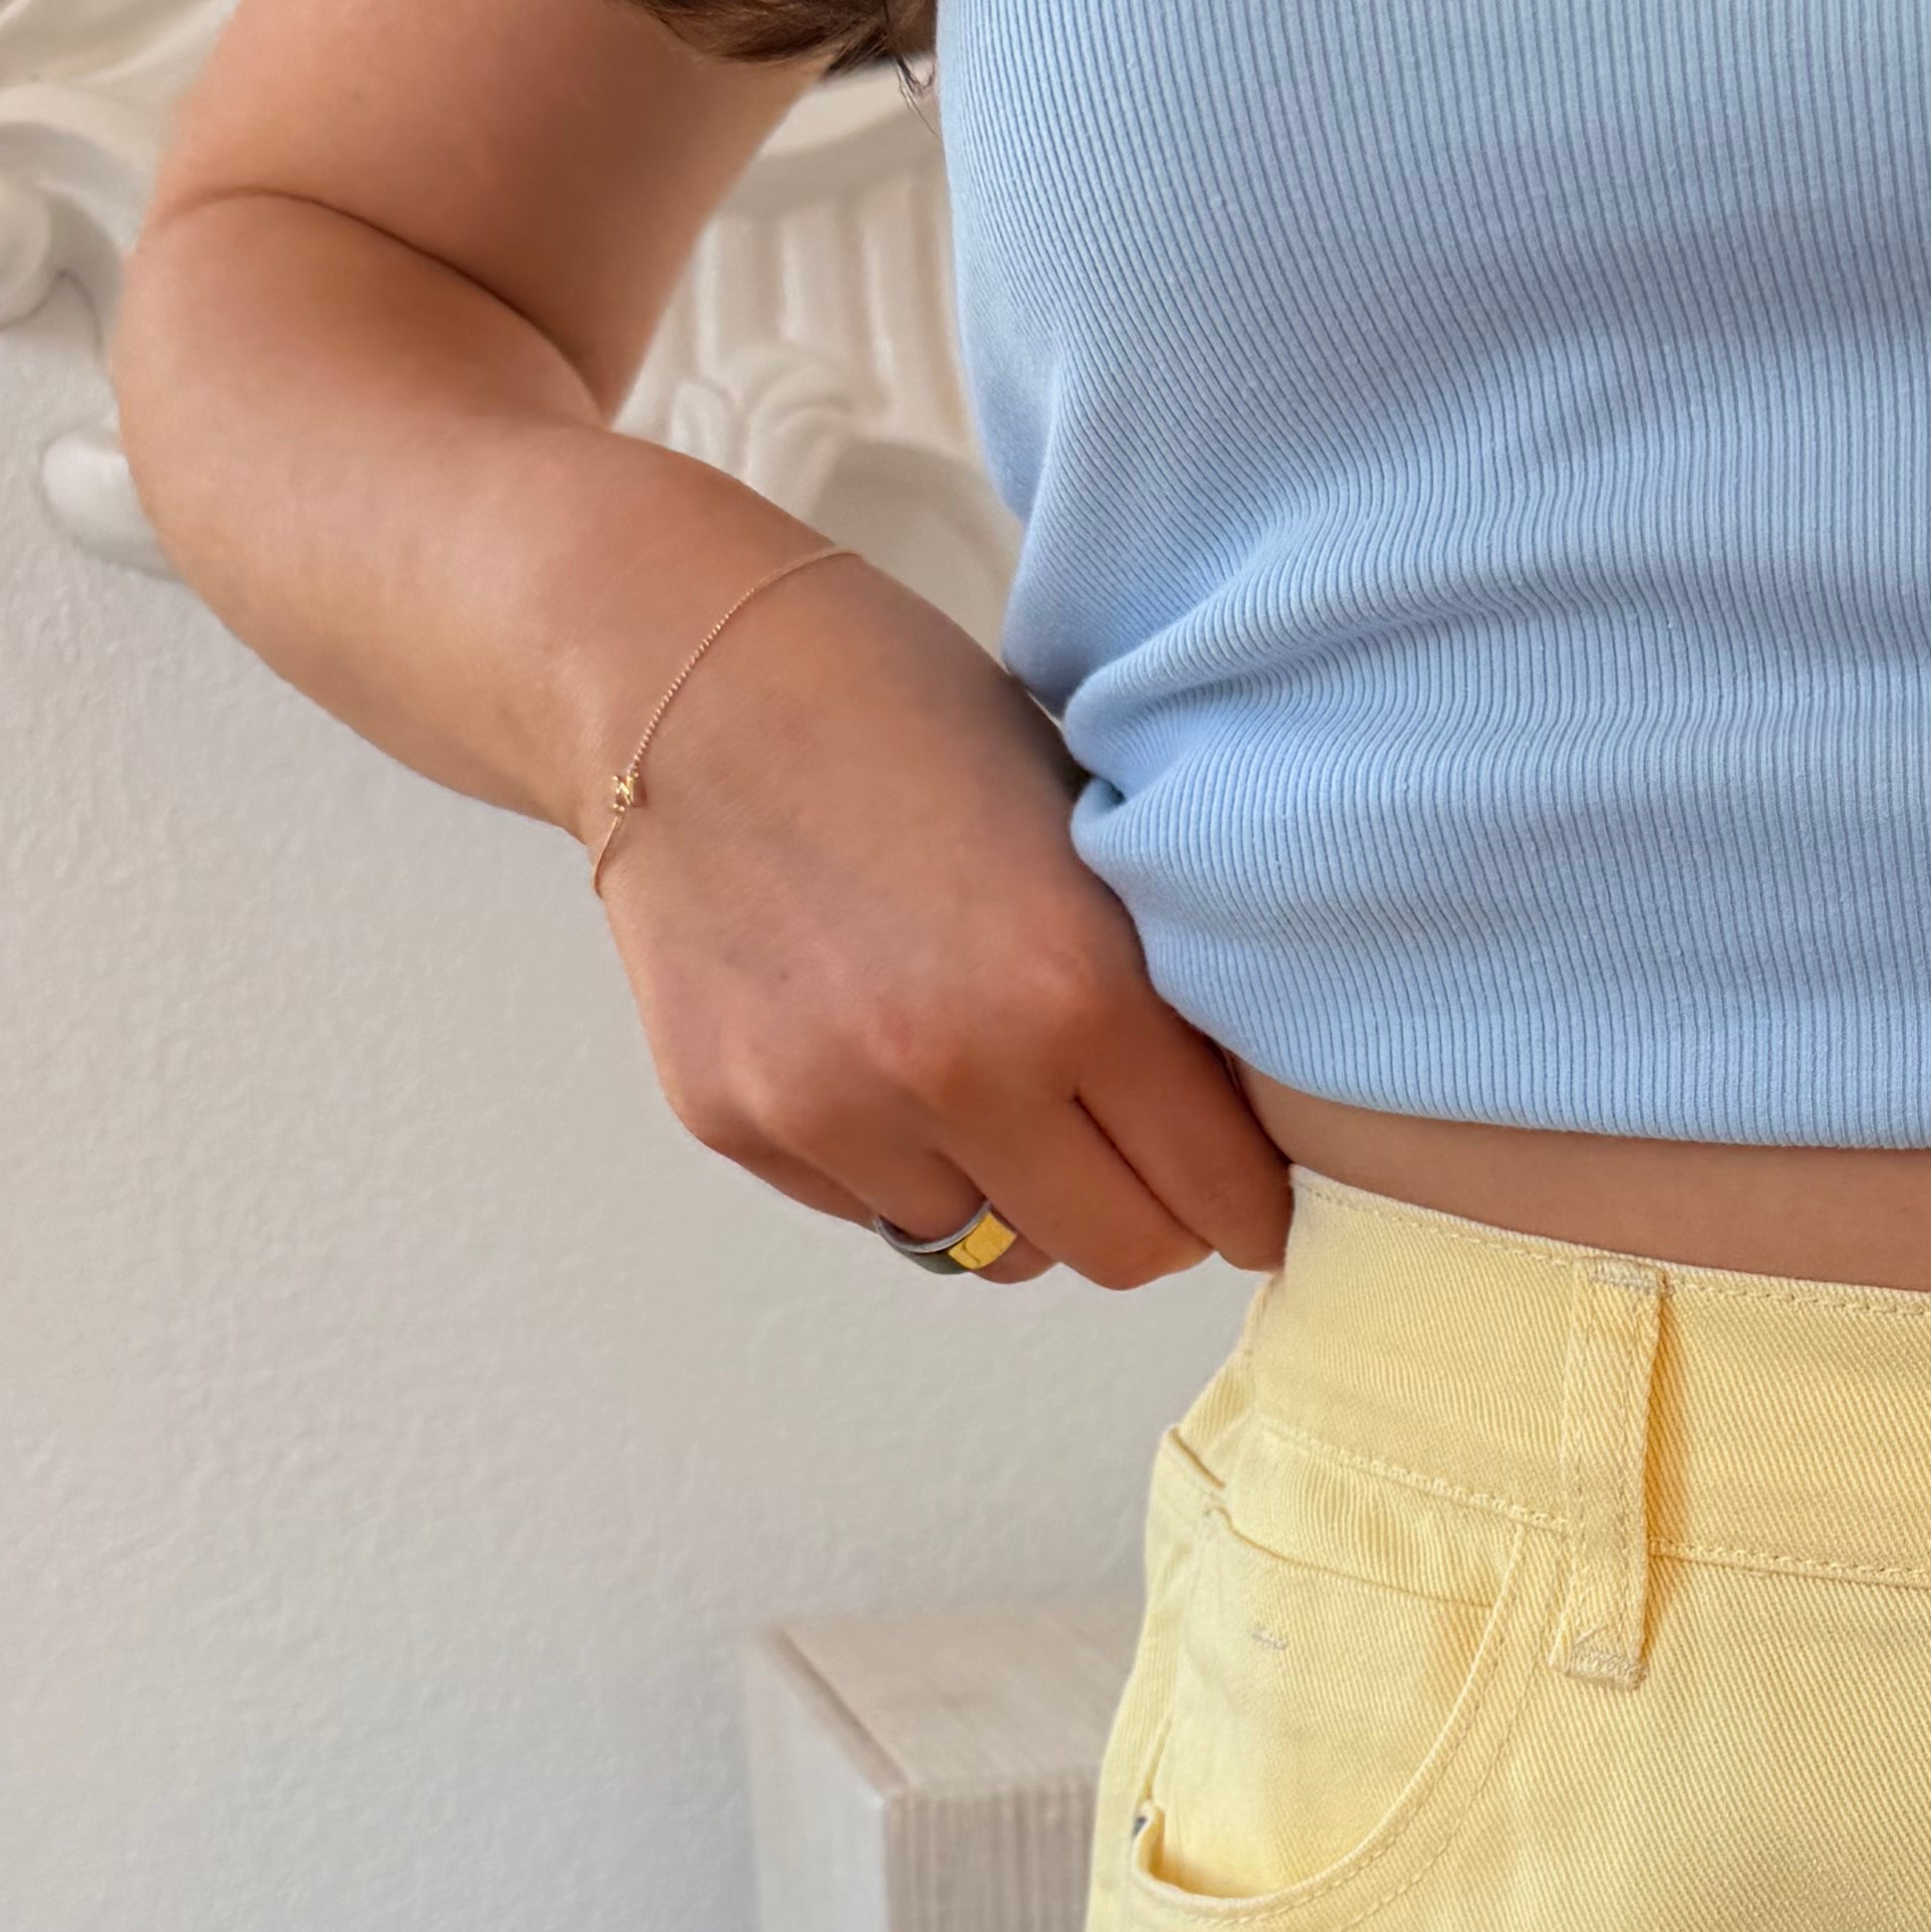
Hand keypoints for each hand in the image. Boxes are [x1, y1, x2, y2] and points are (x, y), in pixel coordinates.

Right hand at [585, 552, 1293, 1288]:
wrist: (682, 674)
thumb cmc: (909, 720)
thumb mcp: (1086, 832)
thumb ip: (1159, 987)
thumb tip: (1237, 1125)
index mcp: (1075, 990)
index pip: (1220, 1196)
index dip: (1248, 1199)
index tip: (1244, 1184)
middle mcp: (954, 1073)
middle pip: (1117, 1257)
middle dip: (1149, 1215)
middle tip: (1140, 1152)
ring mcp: (832, 1111)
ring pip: (992, 1248)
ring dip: (1017, 1193)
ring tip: (994, 1075)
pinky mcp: (737, 1124)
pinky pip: (875, 1208)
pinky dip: (905, 1163)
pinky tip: (881, 1045)